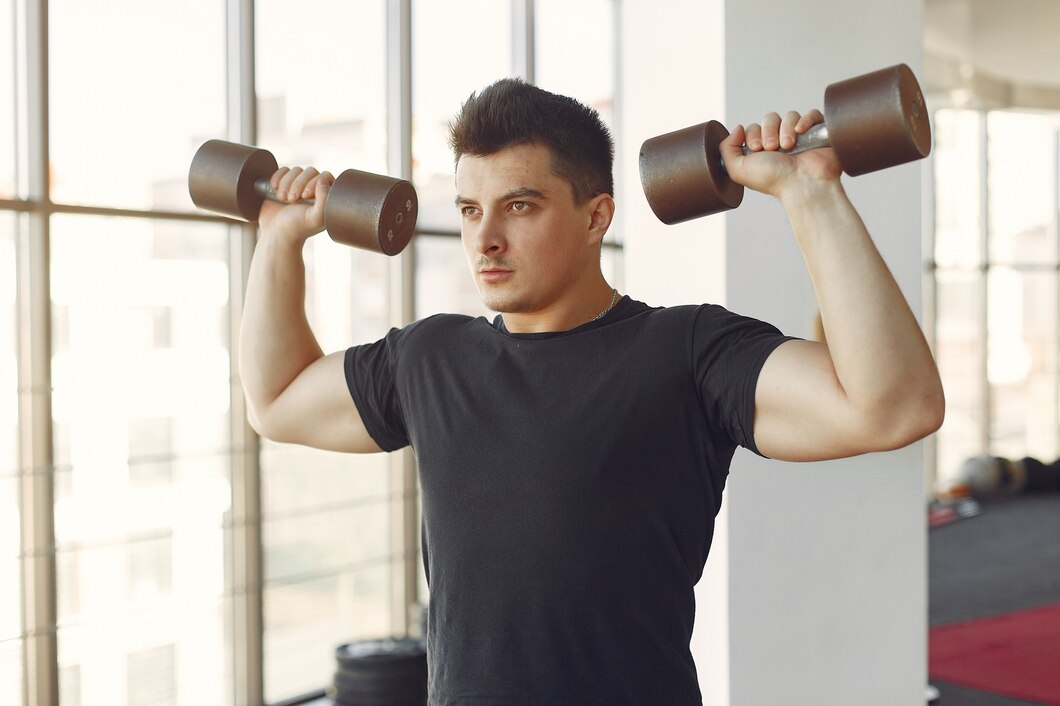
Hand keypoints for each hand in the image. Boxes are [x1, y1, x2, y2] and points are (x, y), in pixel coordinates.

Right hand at [258, 166, 333, 243]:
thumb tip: (323, 179)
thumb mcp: (315, 218)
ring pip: (296, 170)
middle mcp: (314, 190)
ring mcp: (299, 185)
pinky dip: (278, 176)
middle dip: (298, 184)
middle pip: (310, 171)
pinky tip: (274, 188)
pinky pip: (283, 169)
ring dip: (287, 183)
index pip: (325, 176)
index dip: (315, 182)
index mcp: (326, 197)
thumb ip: (324, 200)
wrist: (275, 233)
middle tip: (291, 200)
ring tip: (282, 198)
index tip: (305, 197)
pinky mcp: (284, 183)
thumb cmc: (297, 228)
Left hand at [719, 109, 841, 203]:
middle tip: (772, 148)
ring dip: (785, 129)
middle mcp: (780, 141)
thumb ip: (727, 149)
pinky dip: (805, 120)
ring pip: (790, 115)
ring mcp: (800, 136)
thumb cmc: (773, 180)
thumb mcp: (738, 169)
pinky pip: (811, 114)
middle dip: (768, 131)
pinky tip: (800, 132)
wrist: (801, 184)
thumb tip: (738, 128)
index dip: (753, 134)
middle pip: (770, 118)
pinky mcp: (817, 133)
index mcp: (762, 149)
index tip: (758, 149)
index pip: (754, 127)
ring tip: (788, 146)